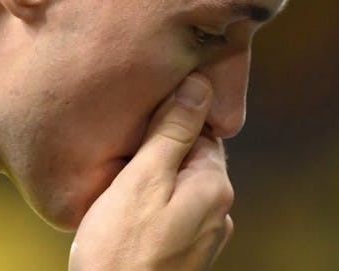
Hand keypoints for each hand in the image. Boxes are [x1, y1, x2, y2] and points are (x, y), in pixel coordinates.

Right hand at [69, 73, 234, 270]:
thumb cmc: (120, 250)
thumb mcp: (142, 179)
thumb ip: (172, 132)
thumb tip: (199, 84)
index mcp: (215, 187)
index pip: (201, 129)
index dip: (166, 120)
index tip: (135, 125)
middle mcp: (219, 211)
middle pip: (190, 156)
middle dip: (158, 151)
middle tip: (120, 156)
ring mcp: (204, 236)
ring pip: (178, 185)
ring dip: (152, 179)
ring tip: (118, 186)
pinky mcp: (185, 254)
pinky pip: (171, 213)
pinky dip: (150, 206)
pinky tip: (124, 214)